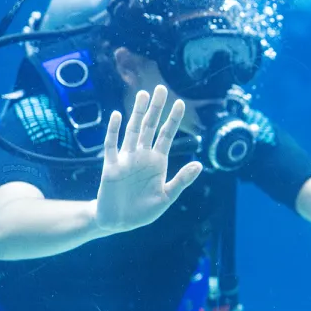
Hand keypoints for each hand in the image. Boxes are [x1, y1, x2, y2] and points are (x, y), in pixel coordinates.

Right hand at [94, 85, 203, 232]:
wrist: (118, 222)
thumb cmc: (143, 211)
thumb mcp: (166, 196)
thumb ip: (182, 180)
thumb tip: (200, 164)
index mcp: (157, 162)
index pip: (167, 136)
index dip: (173, 120)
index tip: (180, 103)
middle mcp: (142, 156)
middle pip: (150, 127)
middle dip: (156, 108)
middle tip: (161, 88)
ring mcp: (126, 159)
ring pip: (133, 131)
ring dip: (137, 113)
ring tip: (142, 94)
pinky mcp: (111, 167)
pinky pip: (112, 146)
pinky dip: (114, 131)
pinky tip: (117, 116)